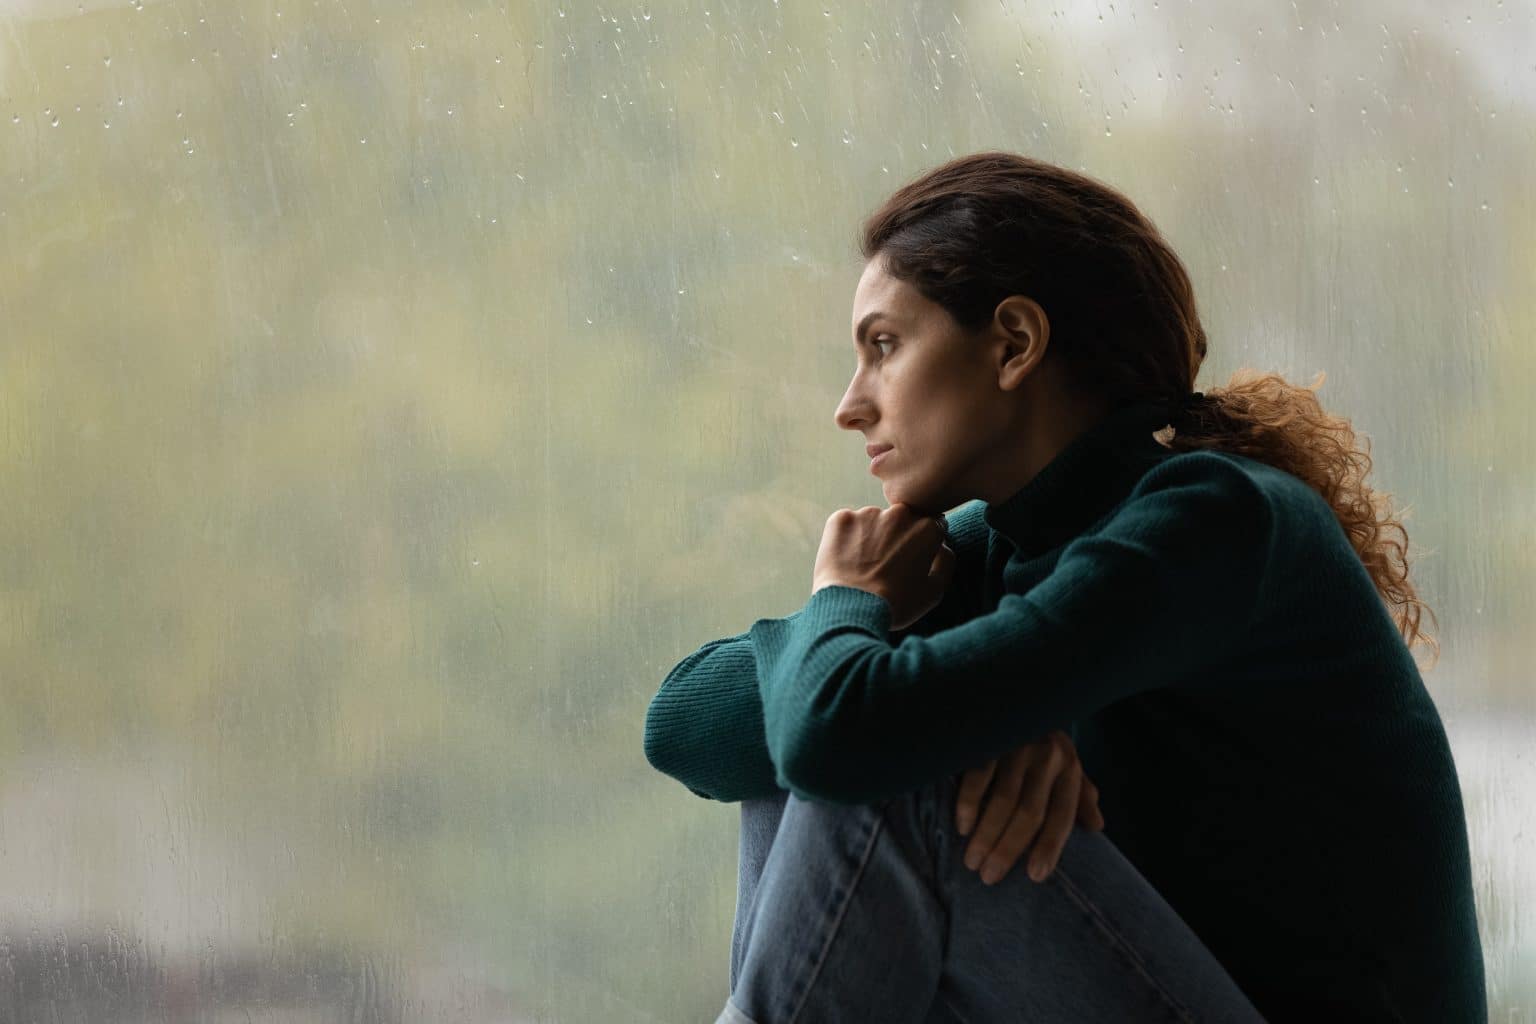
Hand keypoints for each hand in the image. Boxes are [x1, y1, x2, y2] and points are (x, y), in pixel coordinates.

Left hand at [810, 503, 955, 630]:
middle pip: (901, 519)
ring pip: (872, 520)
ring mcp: (868, 513)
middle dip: (896, 535)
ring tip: (863, 566)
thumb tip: (941, 545)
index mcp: (927, 527)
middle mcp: (900, 513)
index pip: (929, 525)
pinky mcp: (841, 518)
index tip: (909, 559)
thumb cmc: (896, 605)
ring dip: (870, 536)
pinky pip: (847, 524)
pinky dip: (846, 538)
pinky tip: (846, 561)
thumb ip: (945, 561)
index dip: (920, 543)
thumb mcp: (934, 591)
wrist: (851, 609)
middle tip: (885, 564)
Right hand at [955, 730, 1104, 884]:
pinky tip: (962, 827)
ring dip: (986, 836)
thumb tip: (1097, 827)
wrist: (1018, 692)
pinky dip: (969, 804)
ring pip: (1003, 801)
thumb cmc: (1042, 739)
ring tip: (972, 862)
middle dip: (1008, 849)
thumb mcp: (1067, 763)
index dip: (1049, 848)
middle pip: (1029, 813)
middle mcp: (1048, 756)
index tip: (1034, 876)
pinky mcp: (990, 736)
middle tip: (990, 877)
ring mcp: (1018, 744)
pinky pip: (978, 776)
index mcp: (1069, 768)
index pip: (1062, 817)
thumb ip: (1080, 795)